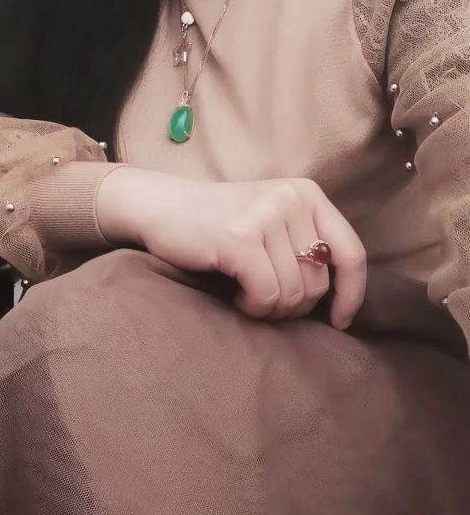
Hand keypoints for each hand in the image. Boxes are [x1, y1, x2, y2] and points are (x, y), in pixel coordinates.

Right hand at [138, 176, 366, 328]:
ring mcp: (264, 216)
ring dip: (270, 307)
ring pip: (293, 293)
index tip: (339, 321)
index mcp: (307, 194)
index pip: (351, 253)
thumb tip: (342, 299)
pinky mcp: (238, 238)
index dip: (351, 294)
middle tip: (265, 300)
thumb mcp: (274, 221)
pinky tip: (238, 297)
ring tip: (247, 294)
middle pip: (318, 281)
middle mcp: (290, 199)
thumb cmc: (220, 225)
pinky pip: (266, 294)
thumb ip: (307, 244)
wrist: (163, 207)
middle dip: (295, 305)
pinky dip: (253, 306)